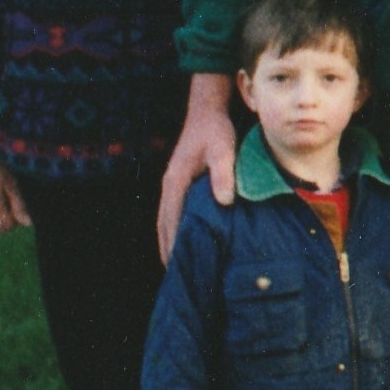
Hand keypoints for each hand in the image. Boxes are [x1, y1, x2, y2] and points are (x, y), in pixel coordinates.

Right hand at [156, 76, 238, 258]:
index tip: (177, 268)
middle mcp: (170, 187)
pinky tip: (186, 242)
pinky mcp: (180, 183)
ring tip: (179, 267)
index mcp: (176, 183)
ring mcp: (173, 185)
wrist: (206, 112)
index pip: (171, 221)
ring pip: (166, 220)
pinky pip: (174, 212)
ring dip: (170, 242)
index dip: (173, 245)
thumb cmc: (216, 131)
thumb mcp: (223, 150)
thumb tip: (224, 201)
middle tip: (177, 278)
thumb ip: (223, 174)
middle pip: (164, 226)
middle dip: (169, 251)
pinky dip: (175, 230)